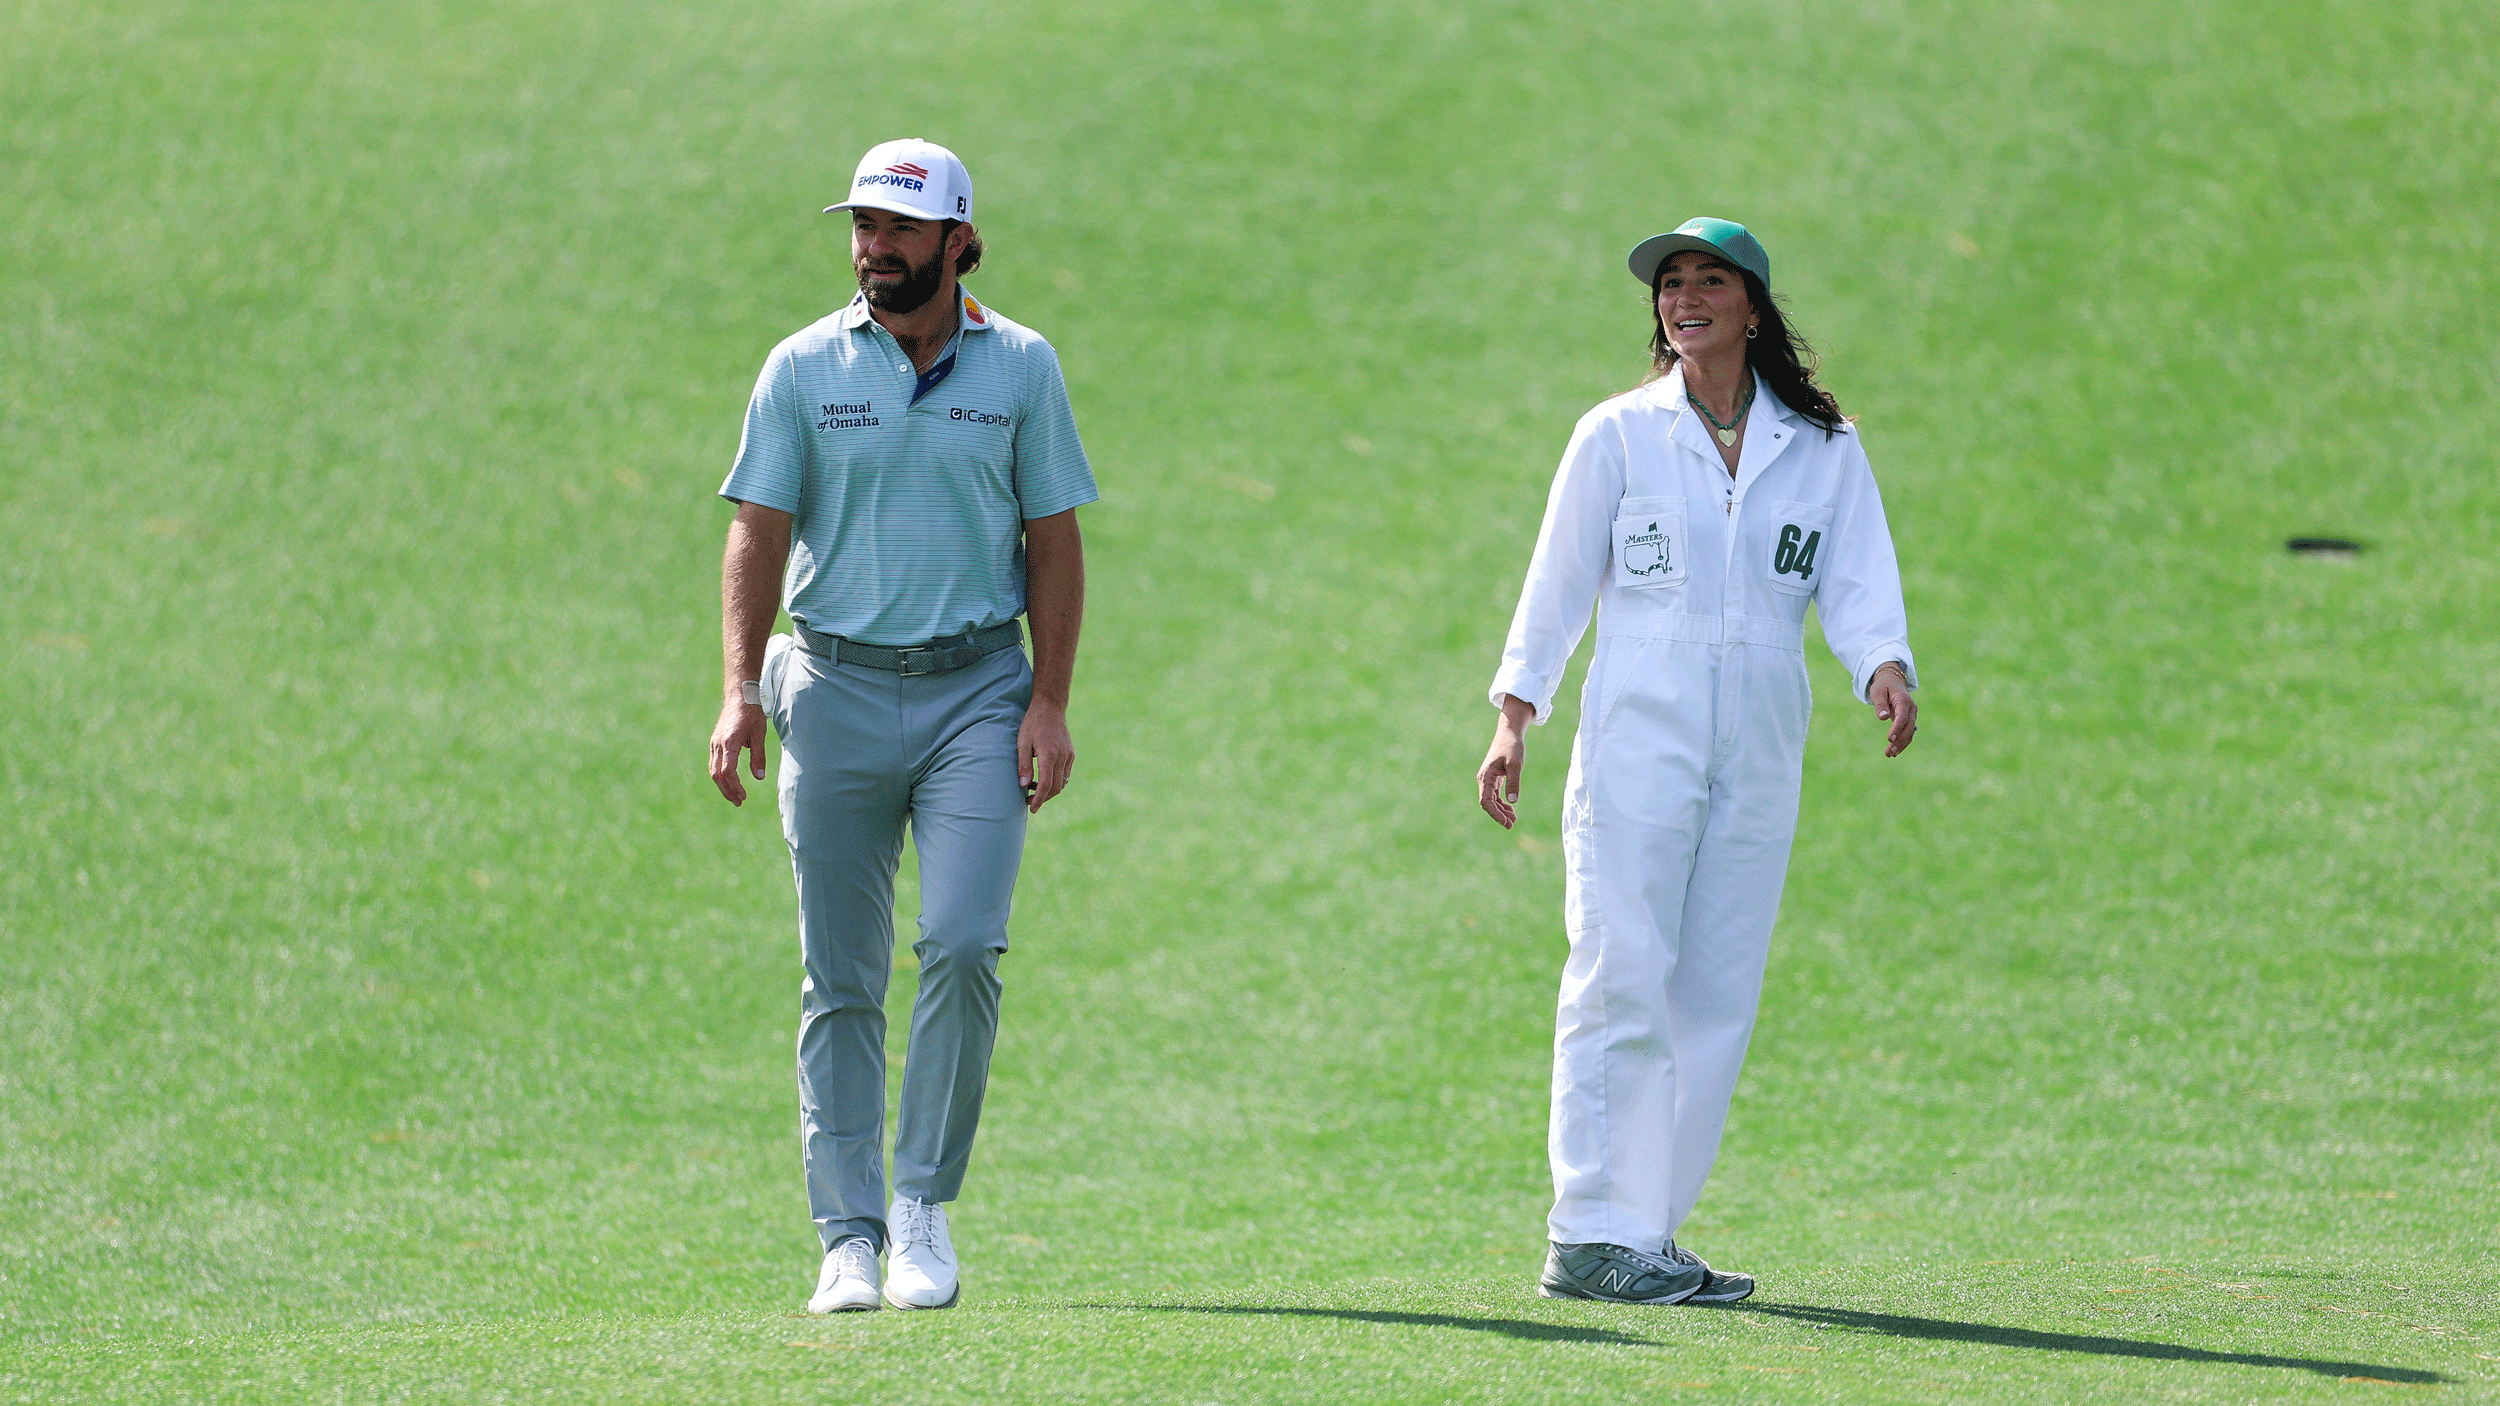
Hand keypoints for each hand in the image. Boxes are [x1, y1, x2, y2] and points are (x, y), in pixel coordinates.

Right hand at [710, 699, 767, 804]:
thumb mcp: (760, 734)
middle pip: (717, 774)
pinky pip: (714, 763)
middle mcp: (718, 744)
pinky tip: (730, 782)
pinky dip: (720, 776)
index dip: (735, 786)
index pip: (728, 771)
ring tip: (735, 796)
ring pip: (713, 770)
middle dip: (727, 791)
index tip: (744, 796)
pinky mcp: (715, 742)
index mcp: (729, 742)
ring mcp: (714, 743)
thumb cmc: (752, 713)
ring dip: (723, 785)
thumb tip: (759, 778)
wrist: (739, 695)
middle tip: (739, 802)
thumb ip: (759, 756)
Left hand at [1018, 700, 1073, 813]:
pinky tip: (1043, 778)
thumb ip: (1023, 764)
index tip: (1032, 809)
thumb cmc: (1032, 723)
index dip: (1039, 800)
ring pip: (1063, 783)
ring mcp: (1068, 755)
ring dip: (1049, 791)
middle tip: (1028, 801)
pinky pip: (1065, 774)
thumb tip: (1023, 785)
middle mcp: (1062, 757)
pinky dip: (1056, 781)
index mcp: (1049, 755)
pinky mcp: (1071, 753)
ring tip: (1033, 789)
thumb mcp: (1022, 742)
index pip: (1045, 785)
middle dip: (1043, 798)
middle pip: (1056, 787)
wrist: (1050, 706)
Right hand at [1477, 695, 1532, 828]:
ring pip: (1492, 800)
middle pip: (1488, 803)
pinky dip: (1502, 803)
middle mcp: (1484, 779)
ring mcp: (1489, 779)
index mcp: (1486, 777)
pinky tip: (1511, 809)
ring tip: (1513, 820)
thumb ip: (1513, 782)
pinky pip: (1495, 794)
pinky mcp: (1494, 777)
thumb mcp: (1515, 764)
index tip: (1506, 822)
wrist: (1509, 732)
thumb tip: (1513, 801)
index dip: (1495, 814)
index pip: (1486, 801)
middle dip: (1499, 815)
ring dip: (1501, 811)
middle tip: (1511, 825)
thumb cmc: (1512, 746)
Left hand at [1869, 663, 1916, 757]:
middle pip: (1908, 728)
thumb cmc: (1883, 686)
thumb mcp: (1877, 692)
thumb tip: (1882, 717)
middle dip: (1899, 741)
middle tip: (1889, 752)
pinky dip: (1903, 742)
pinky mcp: (1909, 720)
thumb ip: (1880, 704)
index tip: (1889, 739)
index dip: (1896, 729)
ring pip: (1910, 733)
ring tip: (1890, 755)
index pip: (1902, 717)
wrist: (1892, 681)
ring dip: (1901, 744)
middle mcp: (1911, 709)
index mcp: (1904, 700)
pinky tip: (1894, 752)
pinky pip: (1908, 733)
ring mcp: (1912, 715)